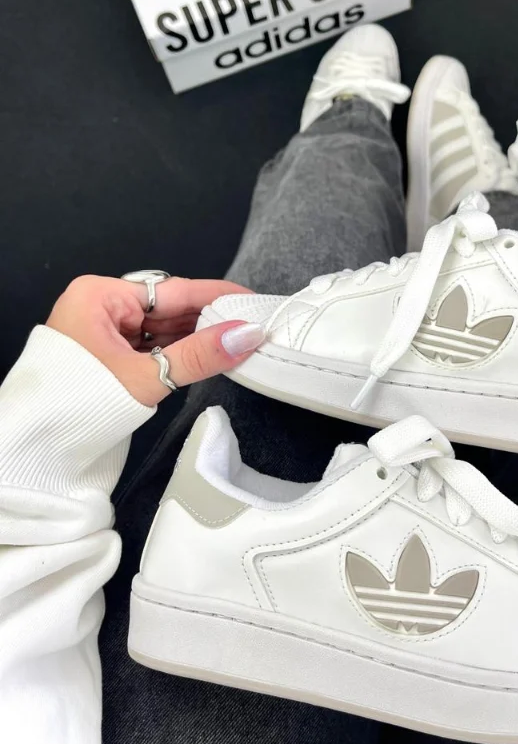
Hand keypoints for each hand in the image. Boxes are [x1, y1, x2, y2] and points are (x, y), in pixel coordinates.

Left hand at [46, 275, 264, 406]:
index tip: (251, 301)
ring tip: (236, 343)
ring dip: (195, 340)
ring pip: (162, 330)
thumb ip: (200, 355)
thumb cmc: (76, 408)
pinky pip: (151, 347)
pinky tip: (206, 357)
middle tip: (251, 327)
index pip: (172, 291)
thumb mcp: (147, 378)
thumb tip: (246, 335)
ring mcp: (102, 333)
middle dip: (208, 321)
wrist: (38, 453)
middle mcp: (99, 308)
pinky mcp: (107, 356)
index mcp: (99, 296)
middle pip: (169, 310)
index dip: (216, 297)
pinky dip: (178, 354)